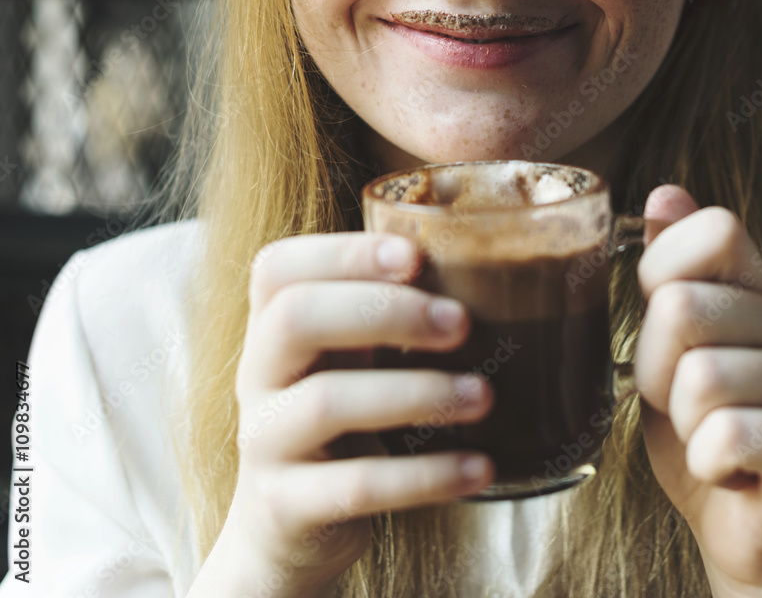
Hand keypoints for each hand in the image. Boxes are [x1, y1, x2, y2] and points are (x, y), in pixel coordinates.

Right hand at [211, 233, 494, 596]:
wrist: (288, 527)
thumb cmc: (342, 411)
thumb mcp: (351, 354)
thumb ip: (387, 311)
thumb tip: (486, 269)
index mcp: (271, 324)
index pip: (279, 267)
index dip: (343, 253)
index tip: (415, 255)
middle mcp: (257, 374)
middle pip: (296, 317)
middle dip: (386, 311)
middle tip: (460, 323)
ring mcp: (264, 441)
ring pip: (327, 401)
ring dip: (417, 393)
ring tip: (483, 396)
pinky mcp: (286, 506)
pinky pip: (357, 485)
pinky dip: (426, 475)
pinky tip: (479, 467)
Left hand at [633, 186, 761, 597]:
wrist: (739, 526)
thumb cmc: (698, 425)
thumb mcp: (669, 345)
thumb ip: (670, 271)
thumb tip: (665, 193)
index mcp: (757, 290)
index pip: (715, 228)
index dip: (662, 268)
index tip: (659, 316)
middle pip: (683, 308)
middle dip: (654, 367)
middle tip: (679, 400)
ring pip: (698, 378)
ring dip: (680, 422)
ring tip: (706, 433)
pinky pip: (725, 436)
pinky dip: (703, 461)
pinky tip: (727, 467)